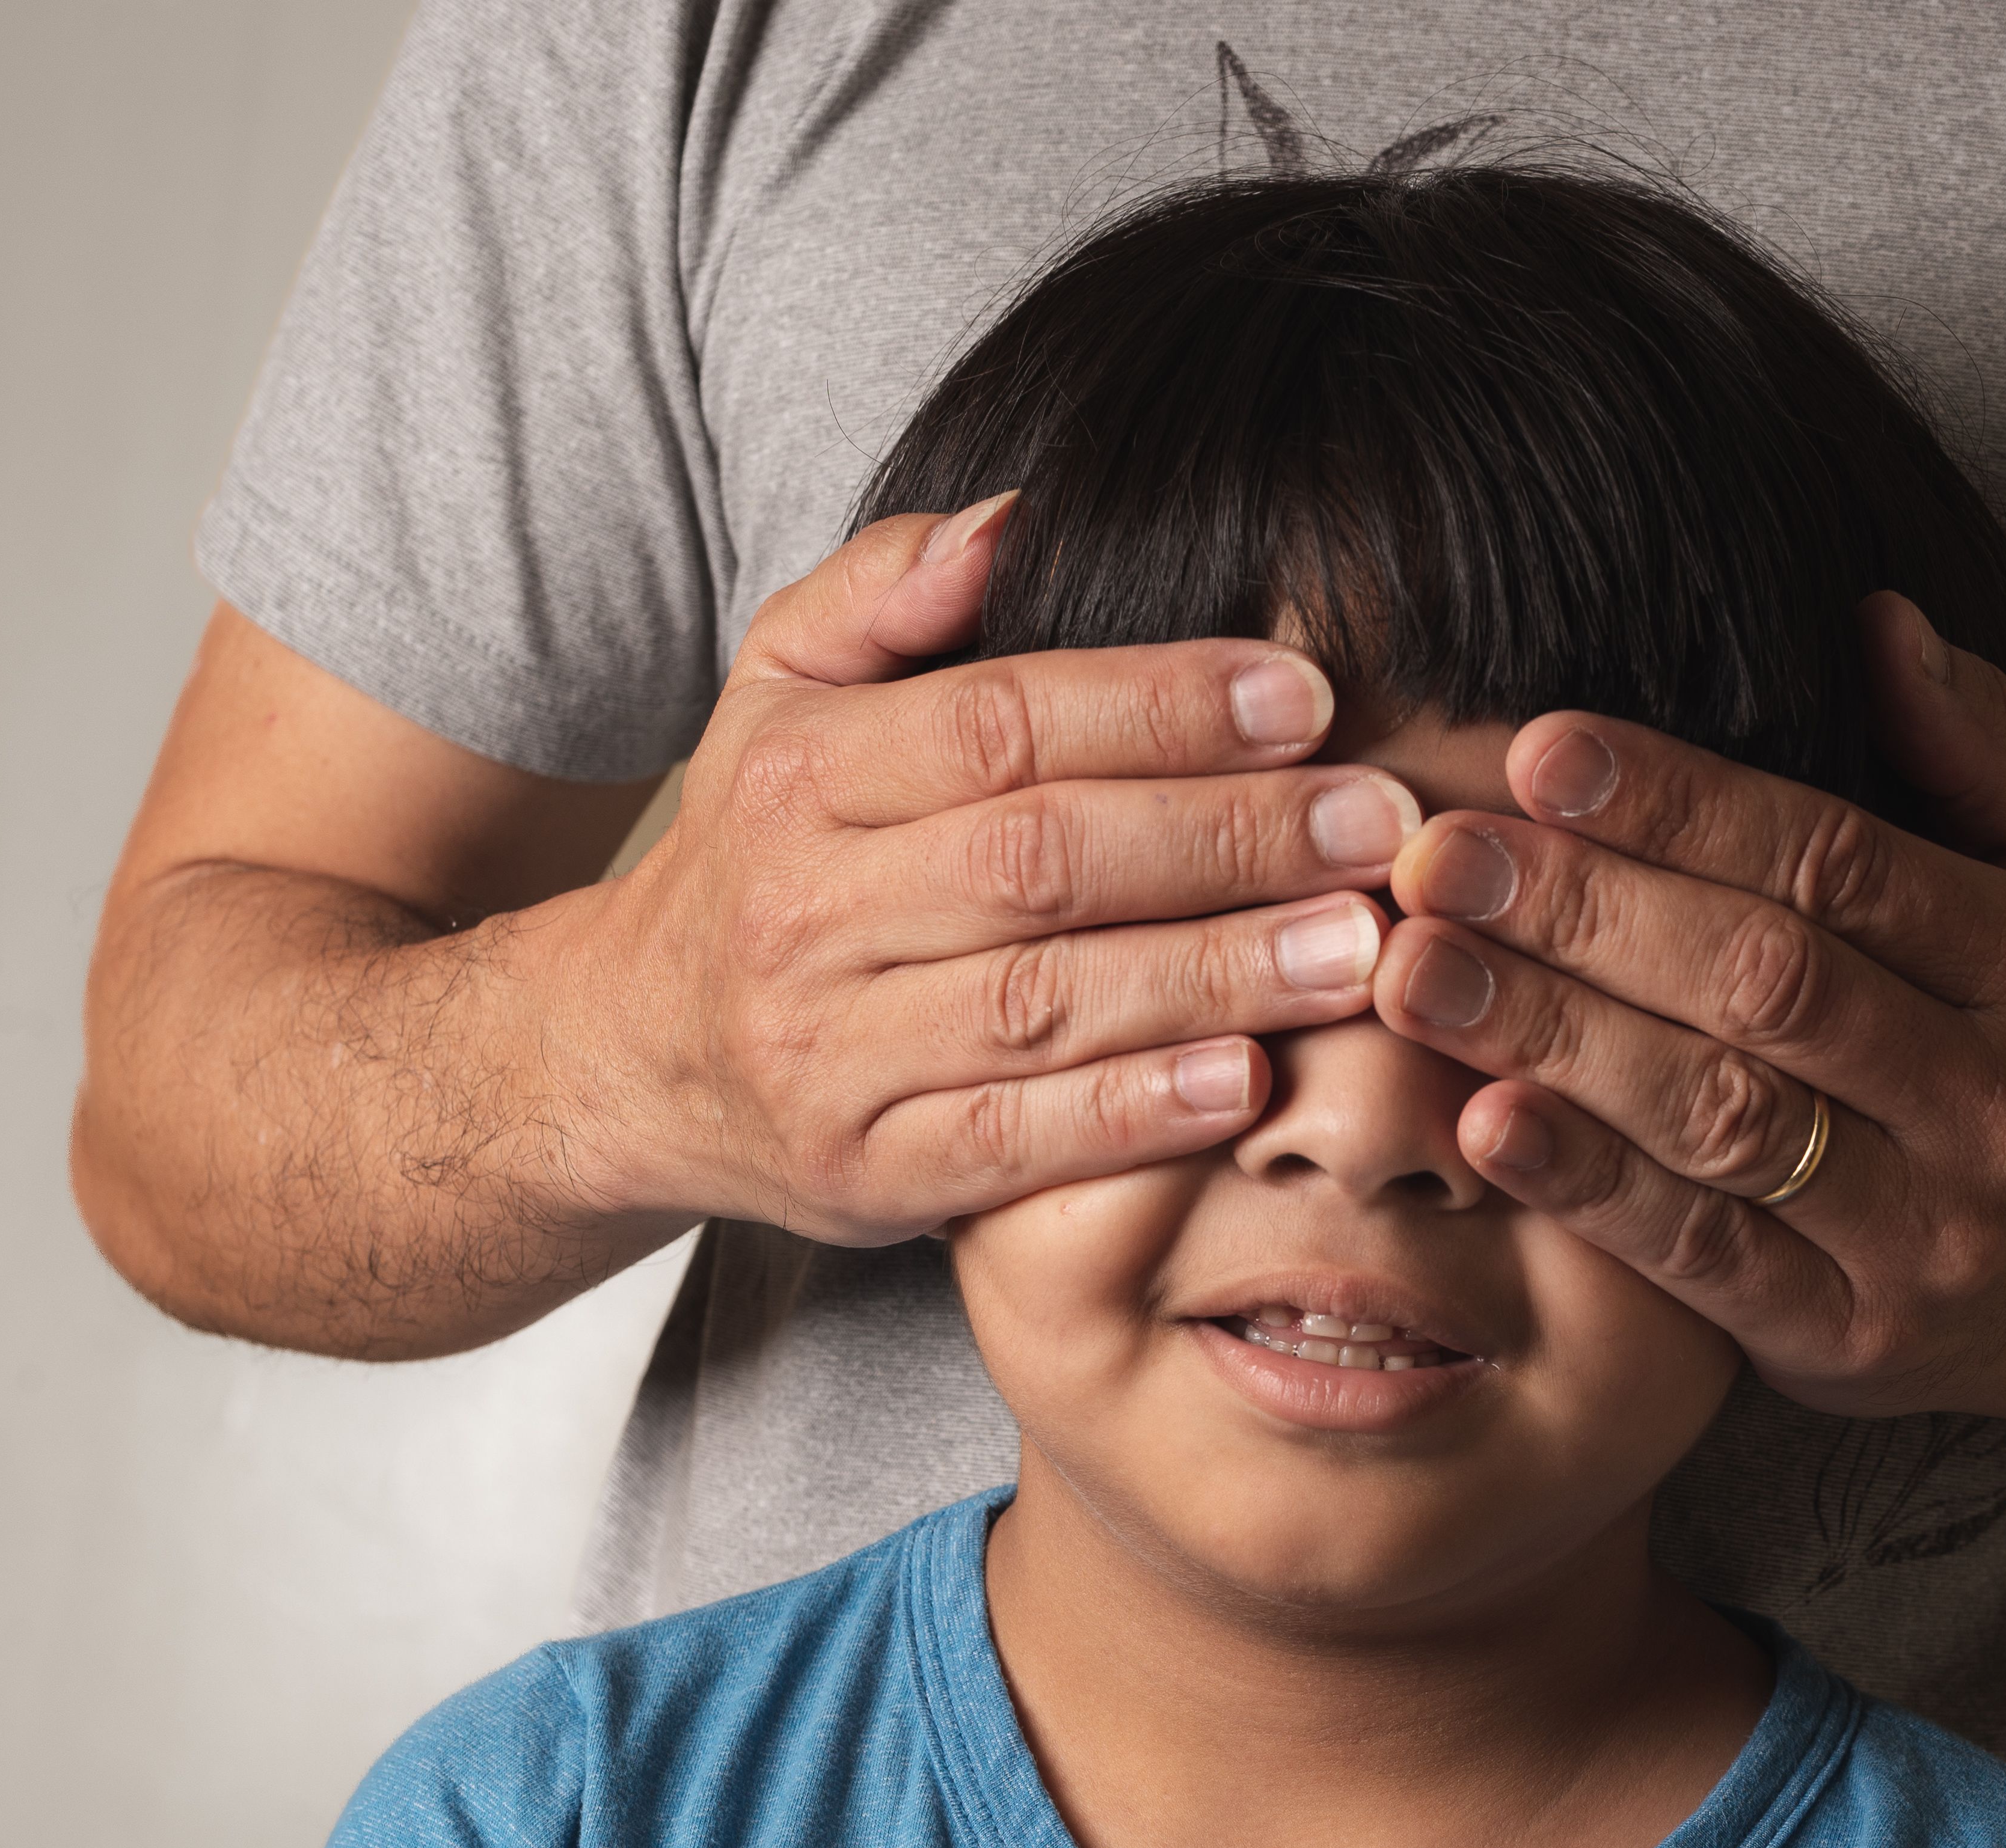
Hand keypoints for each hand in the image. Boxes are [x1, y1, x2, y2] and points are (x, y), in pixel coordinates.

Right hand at [560, 500, 1419, 1241]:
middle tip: (1376, 825)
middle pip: (1040, 860)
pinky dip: (1135, 1115)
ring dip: (1215, 975)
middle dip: (1228, 838)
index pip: (1000, 723)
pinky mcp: (861, 1173)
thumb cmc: (763, 849)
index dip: (1163, 705)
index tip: (1306, 695)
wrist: (628, 1052)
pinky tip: (1248, 1081)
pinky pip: (1013, 1145)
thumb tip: (1021, 516)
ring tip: (1356, 949)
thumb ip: (889, 587)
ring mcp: (827, 1055)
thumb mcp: (782, 690)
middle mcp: (802, 913)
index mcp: (799, 775)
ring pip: (1042, 1005)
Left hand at [1370, 593, 2005, 1433]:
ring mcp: (1927, 1231)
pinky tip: (1480, 1119)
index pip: (1839, 862)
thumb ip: (1970, 748)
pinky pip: (1701, 1254)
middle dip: (1588, 912)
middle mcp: (1999, 1099)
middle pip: (1766, 983)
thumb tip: (1880, 621)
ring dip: (1554, 1036)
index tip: (1537, 753)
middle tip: (1436, 854)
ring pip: (1720, 1115)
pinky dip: (1587, 1183)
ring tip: (1413, 968)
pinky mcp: (1849, 1337)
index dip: (1682, 803)